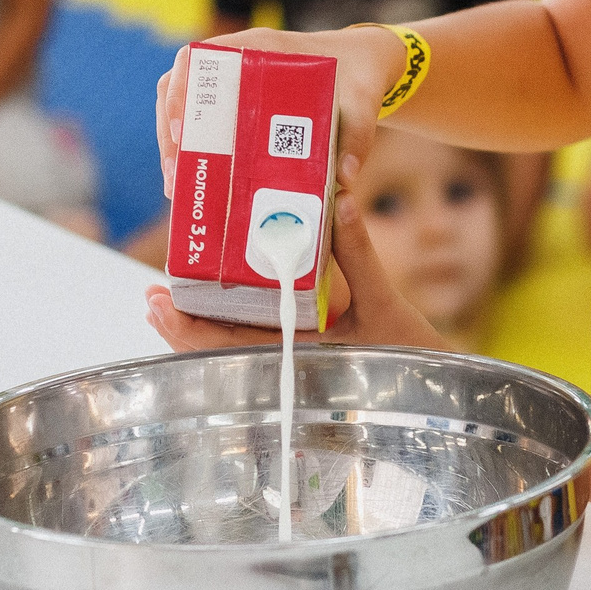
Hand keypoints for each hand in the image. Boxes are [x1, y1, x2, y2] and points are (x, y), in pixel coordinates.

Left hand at [144, 192, 454, 353]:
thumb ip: (358, 252)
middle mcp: (286, 367)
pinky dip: (231, 323)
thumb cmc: (413, 354)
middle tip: (150, 296)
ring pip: (231, 350)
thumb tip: (338, 198)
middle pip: (218, 352)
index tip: (160, 301)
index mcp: (297, 361)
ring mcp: (292, 365)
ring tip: (167, 301)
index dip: (188, 328)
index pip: (227, 349)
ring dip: (200, 325)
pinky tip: (216, 304)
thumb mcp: (384, 300)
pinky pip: (256, 341)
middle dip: (182, 326)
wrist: (440, 391)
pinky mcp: (303, 356)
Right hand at [154, 26, 406, 196]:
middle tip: (174, 178)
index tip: (182, 131)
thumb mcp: (364, 103)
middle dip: (170, 134)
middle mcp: (239, 59)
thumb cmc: (362, 75)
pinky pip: (207, 122)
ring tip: (178, 189)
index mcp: (259, 46)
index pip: (198, 57)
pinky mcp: (242, 103)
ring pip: (187, 107)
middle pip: (181, 87)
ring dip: (176, 146)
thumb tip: (343, 178)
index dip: (181, 91)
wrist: (368, 65)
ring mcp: (236, 81)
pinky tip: (200, 182)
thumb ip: (358, 137)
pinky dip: (197, 150)